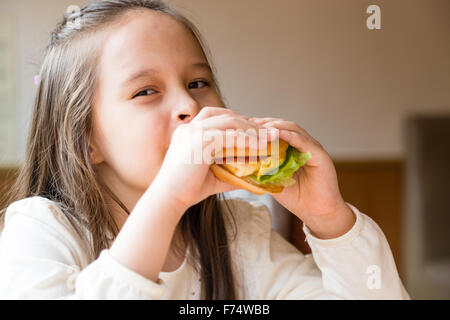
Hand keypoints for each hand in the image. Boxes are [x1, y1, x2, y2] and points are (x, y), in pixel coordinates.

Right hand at [151, 107, 263, 214]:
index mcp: (189, 132)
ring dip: (251, 130)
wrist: (168, 199)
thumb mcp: (213, 176)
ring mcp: (193, 132)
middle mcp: (190, 128)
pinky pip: (229, 135)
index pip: (217, 117)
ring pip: (229, 122)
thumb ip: (230, 171)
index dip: (238, 121)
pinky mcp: (199, 141)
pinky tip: (259, 147)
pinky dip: (246, 140)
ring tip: (268, 138)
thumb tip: (251, 176)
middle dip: (249, 123)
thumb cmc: (186, 190)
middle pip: (225, 116)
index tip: (256, 130)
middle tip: (268, 133)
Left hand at [249, 117, 355, 238]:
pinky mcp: (319, 155)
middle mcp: (303, 144)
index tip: (242, 128)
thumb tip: (240, 165)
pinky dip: (289, 135)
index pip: (275, 131)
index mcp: (293, 149)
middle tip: (247, 124)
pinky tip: (276, 134)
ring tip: (258, 128)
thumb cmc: (297, 198)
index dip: (259, 128)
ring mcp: (312, 147)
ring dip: (275, 127)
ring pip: (292, 129)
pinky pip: (303, 141)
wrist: (319, 213)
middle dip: (264, 124)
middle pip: (282, 125)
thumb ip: (262, 170)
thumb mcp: (273, 181)